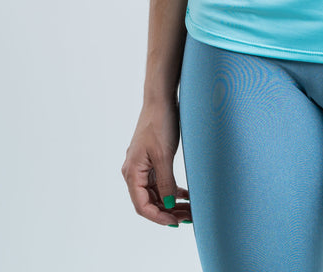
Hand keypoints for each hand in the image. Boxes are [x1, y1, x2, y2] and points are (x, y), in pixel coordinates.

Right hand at [121, 97, 191, 226]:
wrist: (160, 100)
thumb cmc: (159, 123)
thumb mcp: (164, 156)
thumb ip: (166, 183)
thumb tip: (168, 206)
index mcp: (132, 173)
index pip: (143, 206)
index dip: (159, 217)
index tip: (176, 222)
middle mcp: (134, 172)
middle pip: (150, 202)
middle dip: (168, 212)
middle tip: (189, 217)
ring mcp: (143, 166)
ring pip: (156, 193)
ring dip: (172, 203)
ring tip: (190, 209)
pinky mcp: (151, 160)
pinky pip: (160, 182)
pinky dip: (172, 190)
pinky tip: (185, 196)